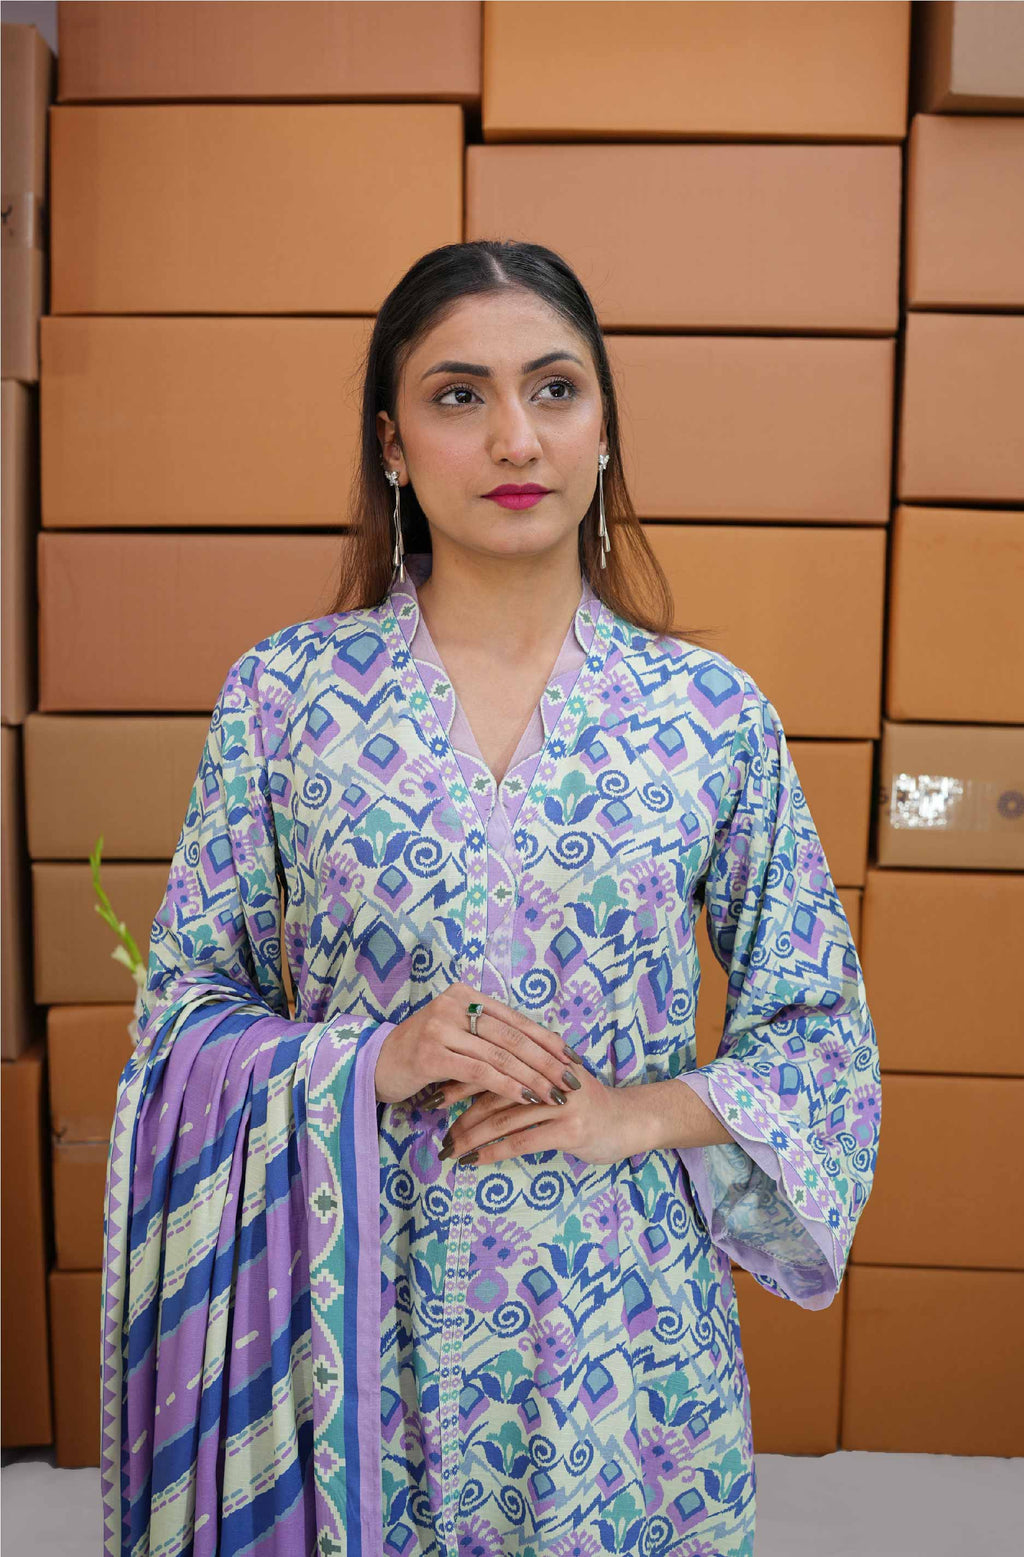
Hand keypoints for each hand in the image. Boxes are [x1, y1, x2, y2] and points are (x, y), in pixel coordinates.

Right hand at [374, 981, 581, 1111]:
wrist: (375, 1066)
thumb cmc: (422, 1054)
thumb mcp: (457, 1036)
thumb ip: (489, 1036)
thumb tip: (540, 1051)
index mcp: (465, 994)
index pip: (516, 1019)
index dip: (548, 1040)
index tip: (573, 1059)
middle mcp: (453, 1003)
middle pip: (513, 1036)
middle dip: (547, 1061)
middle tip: (571, 1081)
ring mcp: (441, 1026)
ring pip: (500, 1055)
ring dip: (532, 1077)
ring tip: (554, 1094)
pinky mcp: (432, 1053)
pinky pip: (480, 1071)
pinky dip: (507, 1085)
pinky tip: (526, 1097)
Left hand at [436, 1067, 655, 1168]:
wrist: (629, 1121)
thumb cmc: (584, 1103)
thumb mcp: (552, 1082)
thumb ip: (519, 1078)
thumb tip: (469, 1082)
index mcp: (541, 1058)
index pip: (492, 1063)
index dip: (460, 1078)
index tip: (433, 1092)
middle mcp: (550, 1075)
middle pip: (493, 1090)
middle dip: (458, 1109)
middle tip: (433, 1126)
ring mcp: (562, 1102)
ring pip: (503, 1118)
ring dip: (470, 1136)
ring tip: (449, 1149)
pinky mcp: (570, 1129)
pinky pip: (522, 1142)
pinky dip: (493, 1152)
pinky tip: (475, 1161)